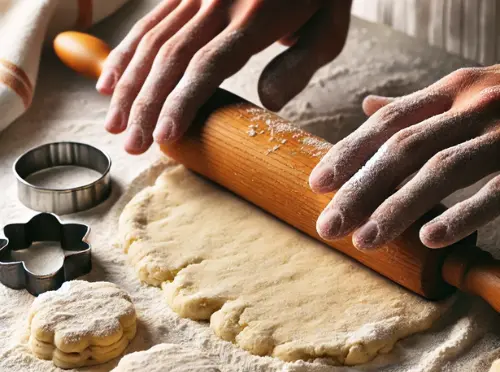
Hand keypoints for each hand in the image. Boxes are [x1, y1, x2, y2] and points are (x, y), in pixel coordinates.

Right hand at [97, 0, 351, 153]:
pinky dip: (126, 54)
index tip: (165, 137)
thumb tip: (269, 102)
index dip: (183, 102)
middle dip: (146, 105)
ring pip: (152, 42)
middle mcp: (217, 2)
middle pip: (171, 59)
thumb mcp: (328, 28)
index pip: (208, 65)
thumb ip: (300, 66)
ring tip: (115, 126)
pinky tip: (109, 81)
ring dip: (128, 87)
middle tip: (131, 146)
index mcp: (254, 17)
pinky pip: (149, 23)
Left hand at [309, 65, 499, 249]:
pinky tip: (429, 240)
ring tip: (365, 242)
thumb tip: (368, 108)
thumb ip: (418, 107)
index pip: (387, 123)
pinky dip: (462, 215)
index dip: (349, 154)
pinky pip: (497, 191)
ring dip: (397, 209)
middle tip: (329, 227)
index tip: (318, 185)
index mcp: (451, 90)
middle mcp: (475, 103)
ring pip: (441, 170)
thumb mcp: (465, 93)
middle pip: (403, 149)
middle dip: (360, 191)